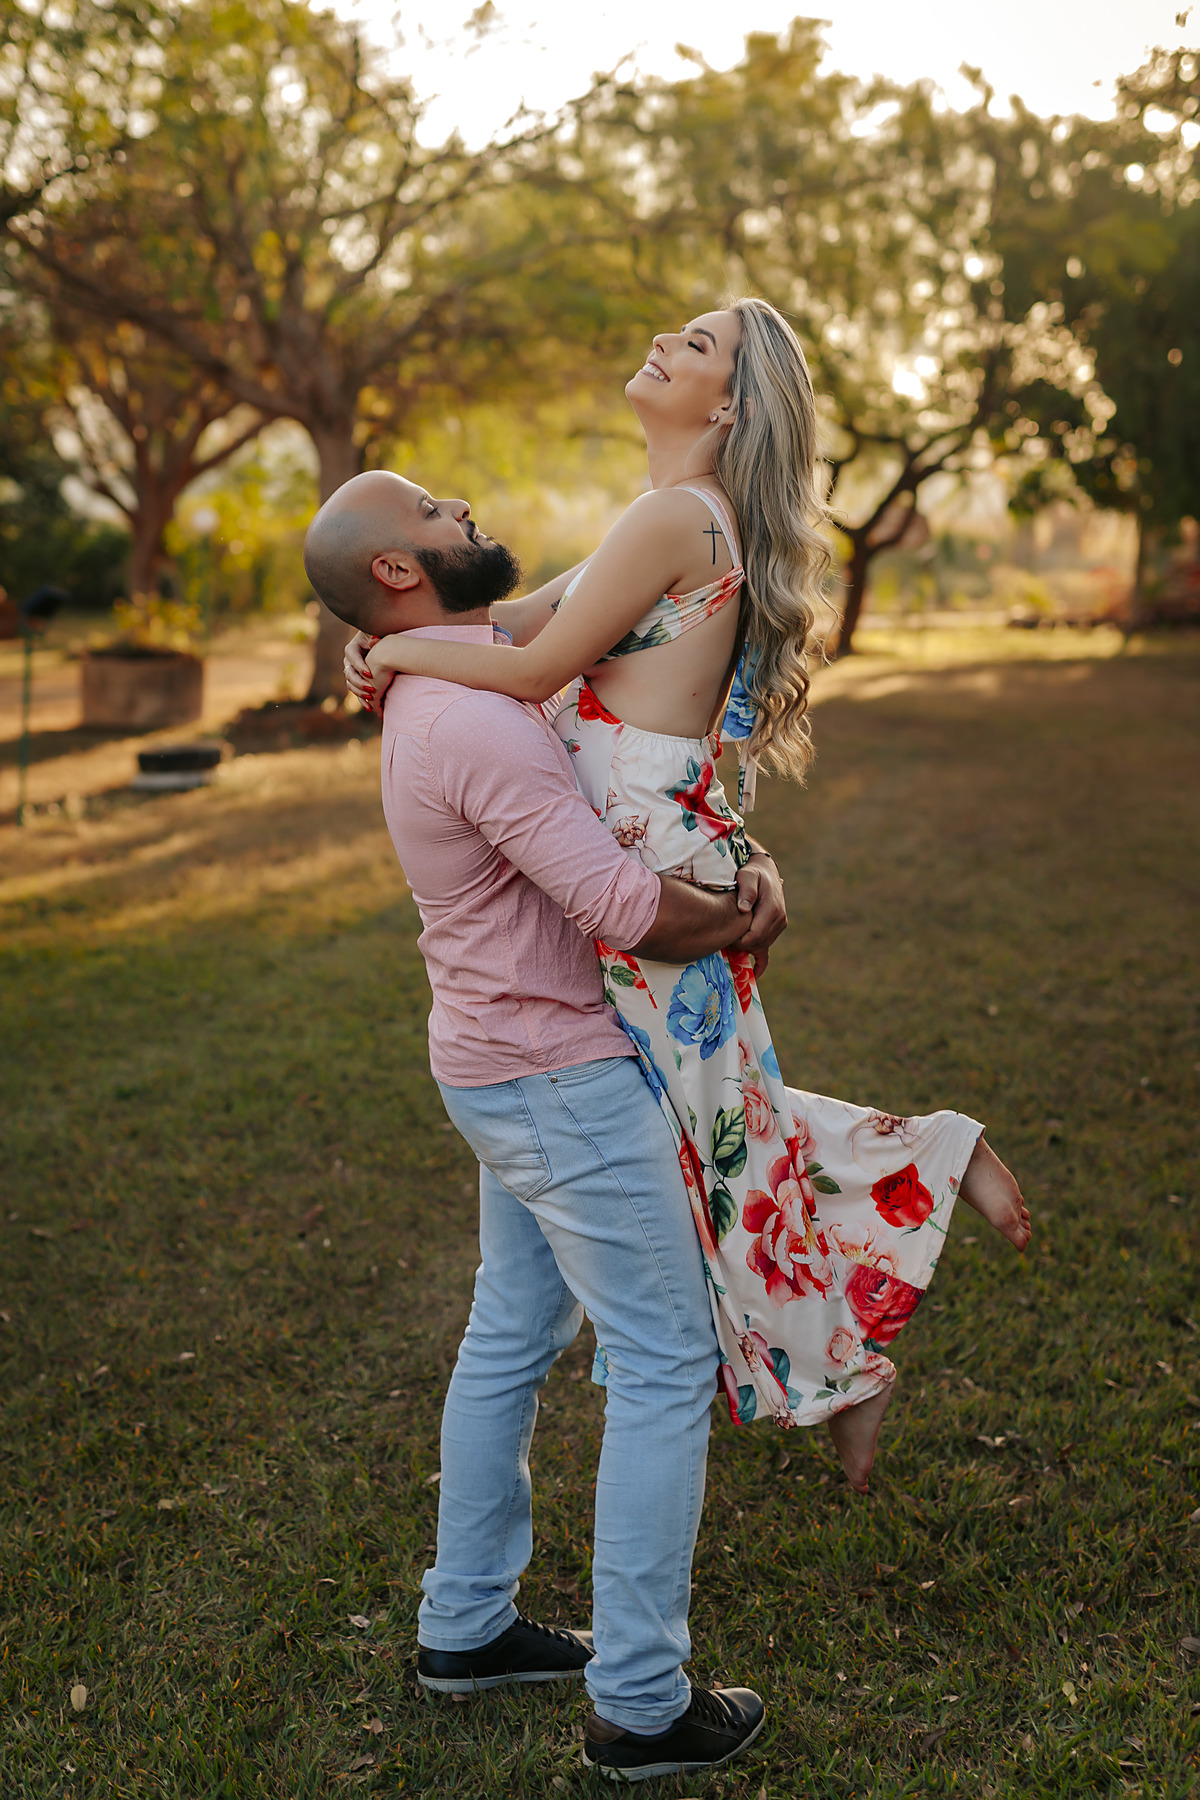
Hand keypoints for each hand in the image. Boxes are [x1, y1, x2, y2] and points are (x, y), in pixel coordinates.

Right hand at [344, 632, 383, 711]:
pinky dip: (363, 700)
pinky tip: (370, 707)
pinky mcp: (358, 682)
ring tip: (371, 697)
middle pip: (349, 673)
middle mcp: (349, 661)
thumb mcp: (378, 636)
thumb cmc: (382, 639)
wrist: (385, 647)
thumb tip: (374, 639)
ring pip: (351, 684)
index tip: (370, 674)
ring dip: (360, 692)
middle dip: (360, 682)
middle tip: (372, 689)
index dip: (359, 665)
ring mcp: (352, 673)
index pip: (352, 656)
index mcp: (353, 648)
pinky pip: (357, 692)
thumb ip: (375, 637)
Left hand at [732, 852, 786, 973]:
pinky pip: (769, 951)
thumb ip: (747, 890)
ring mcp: (779, 926)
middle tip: (723, 936)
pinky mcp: (775, 929)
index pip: (754, 936)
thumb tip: (744, 909)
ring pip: (760, 946)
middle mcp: (779, 919)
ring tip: (730, 937)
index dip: (738, 940)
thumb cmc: (752, 873)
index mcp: (772, 909)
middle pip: (756, 943)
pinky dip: (761, 964)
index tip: (724, 934)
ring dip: (745, 945)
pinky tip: (754, 974)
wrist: (764, 872)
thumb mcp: (747, 876)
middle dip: (739, 944)